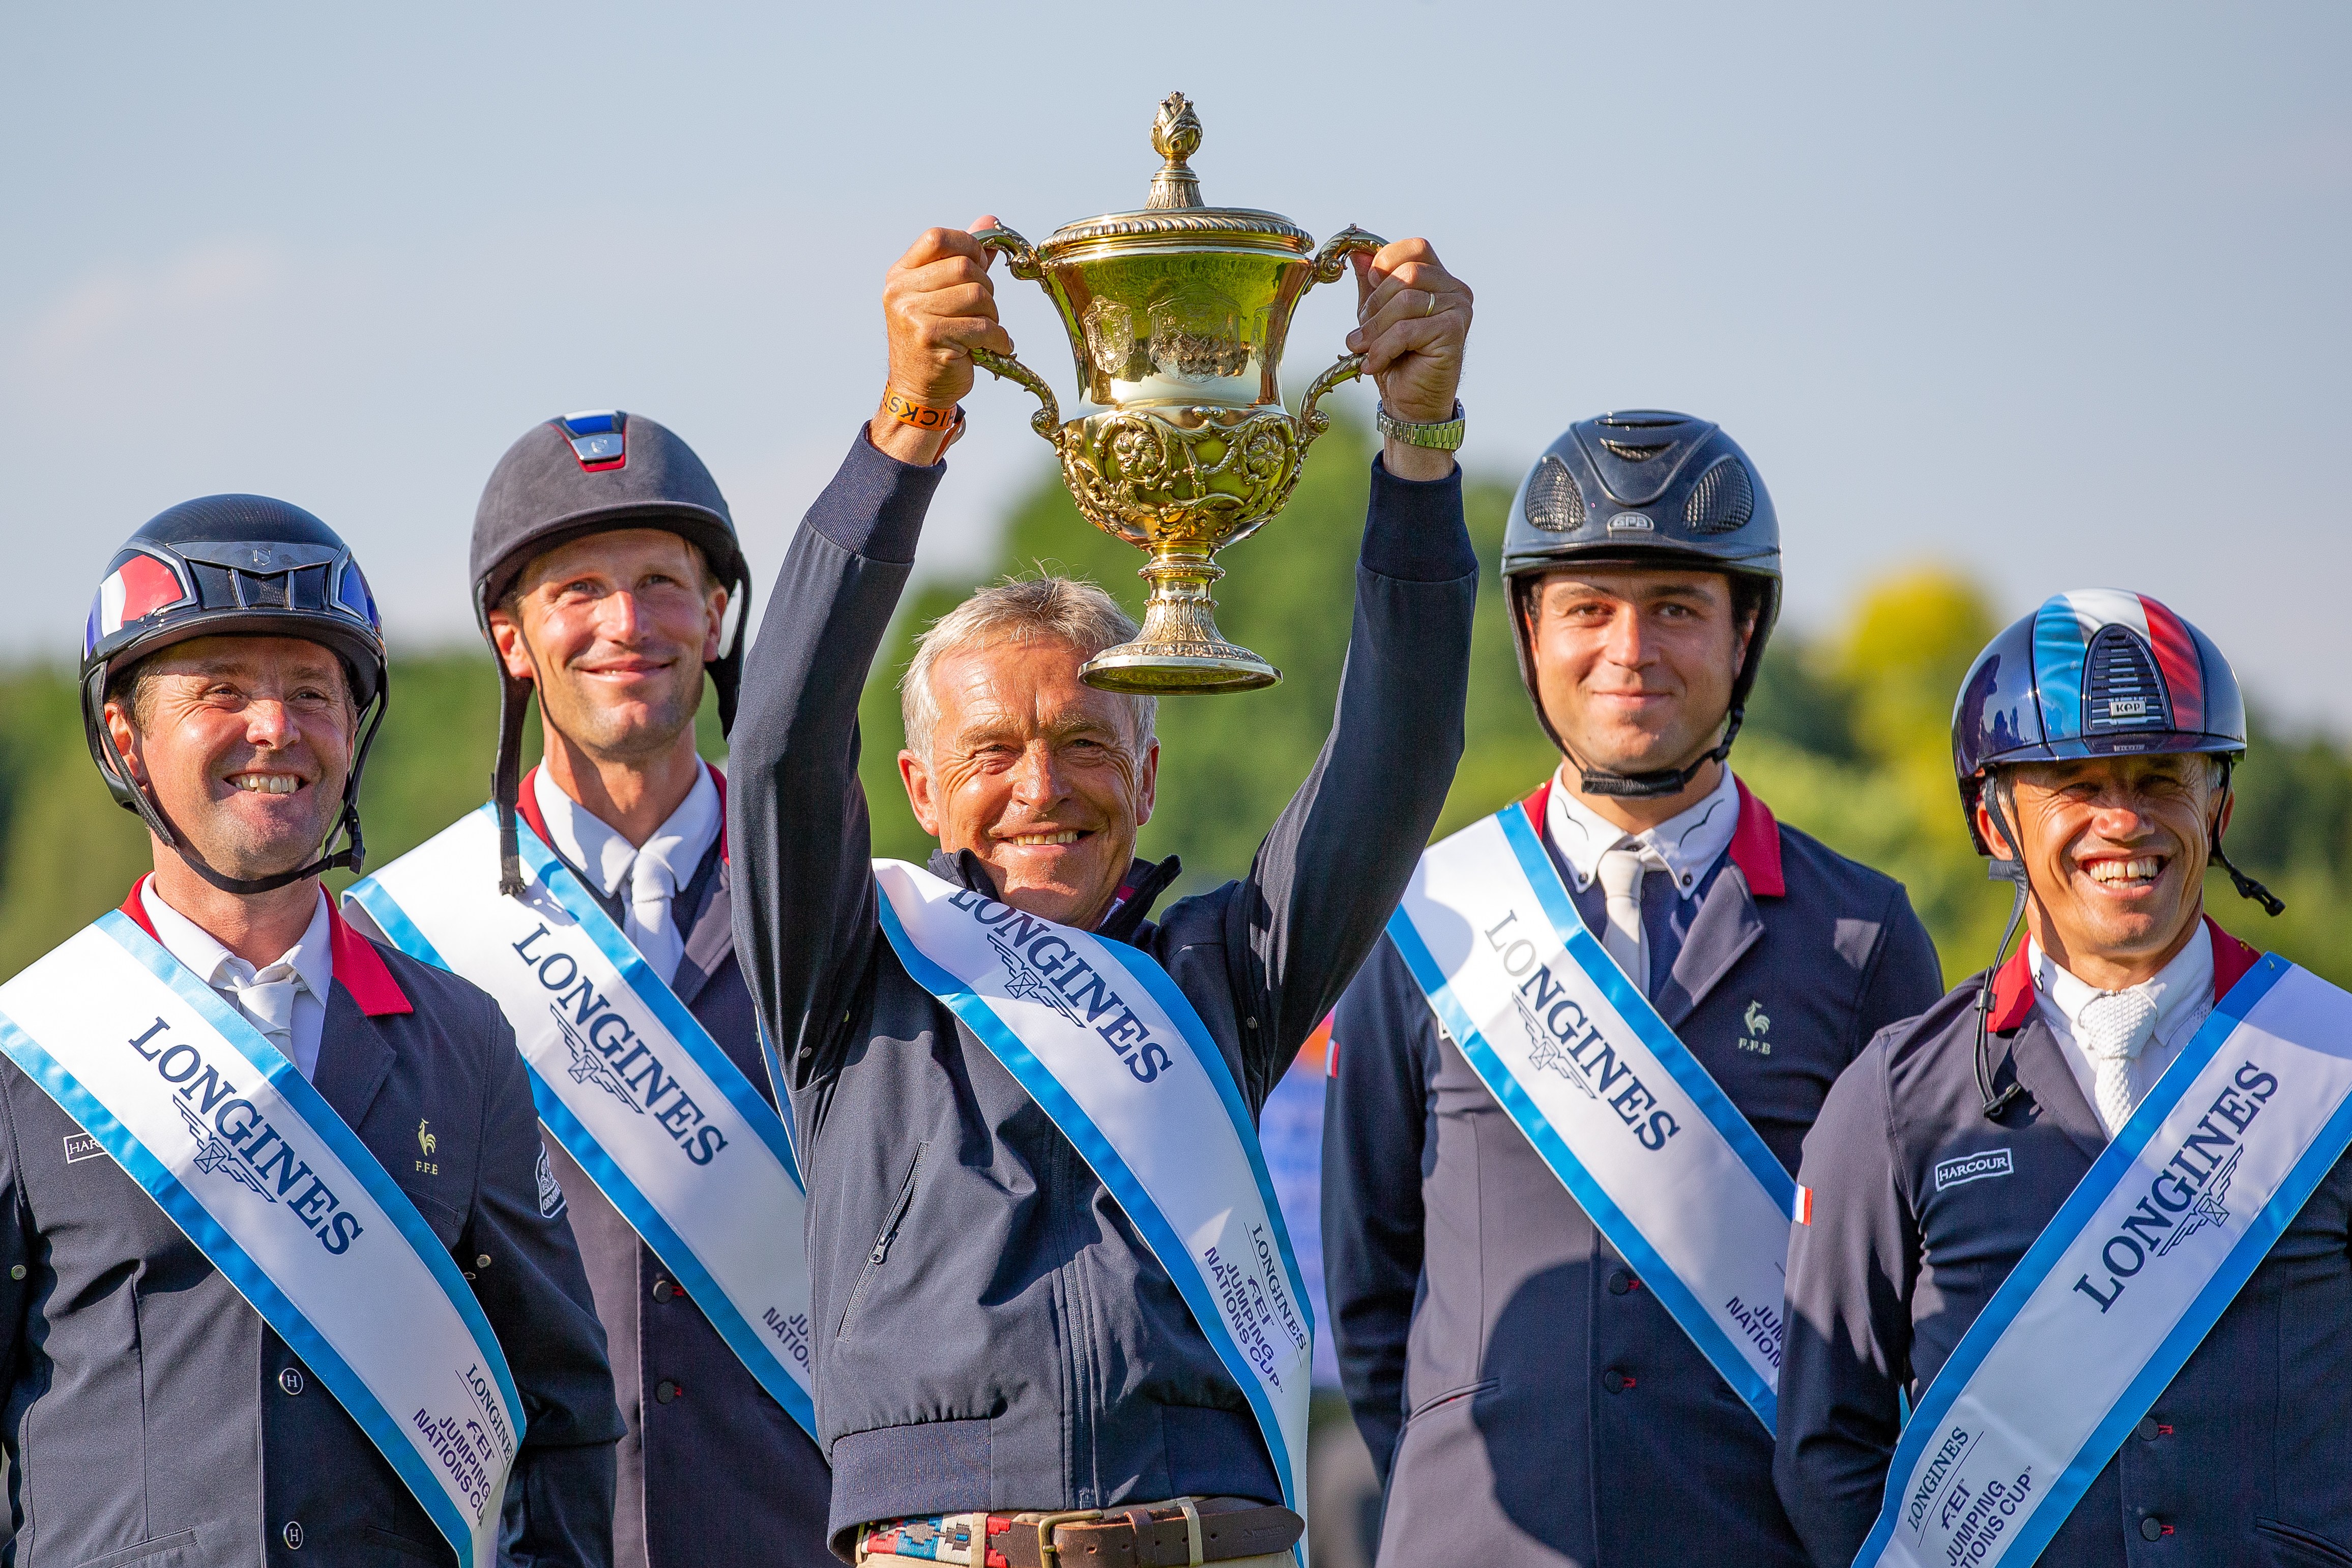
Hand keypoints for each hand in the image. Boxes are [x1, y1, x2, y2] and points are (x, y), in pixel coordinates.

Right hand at [871, 217, 1012, 464]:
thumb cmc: (936, 340)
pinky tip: (993, 349)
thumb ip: (963, 257)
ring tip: (985, 332)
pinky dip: (998, 339)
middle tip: (984, 310)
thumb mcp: (943, 294)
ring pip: (977, 295)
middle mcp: (901, 292)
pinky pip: (982, 326)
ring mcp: (913, 315)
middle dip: (986, 288)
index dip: (968, 246)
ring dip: (993, 315)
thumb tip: (989, 220)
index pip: (937, 237)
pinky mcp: (931, 339)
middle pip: (964, 267)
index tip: (980, 267)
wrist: (918, 392)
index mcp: (901, 275)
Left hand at [1345, 239, 1470, 479]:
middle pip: (1407, 274)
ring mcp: (1459, 309)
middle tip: (1360, 333)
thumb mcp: (1377, 316)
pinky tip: (1373, 364)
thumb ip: (1370, 283)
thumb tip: (1356, 251)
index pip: (1415, 248)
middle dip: (1374, 304)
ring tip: (1362, 349)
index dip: (1387, 262)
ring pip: (1406, 300)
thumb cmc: (1396, 359)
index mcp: (1440, 279)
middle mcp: (1456, 290)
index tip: (1368, 285)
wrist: (1411, 404)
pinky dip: (1384, 348)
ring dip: (1375, 329)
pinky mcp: (1454, 332)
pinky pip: (1409, 329)